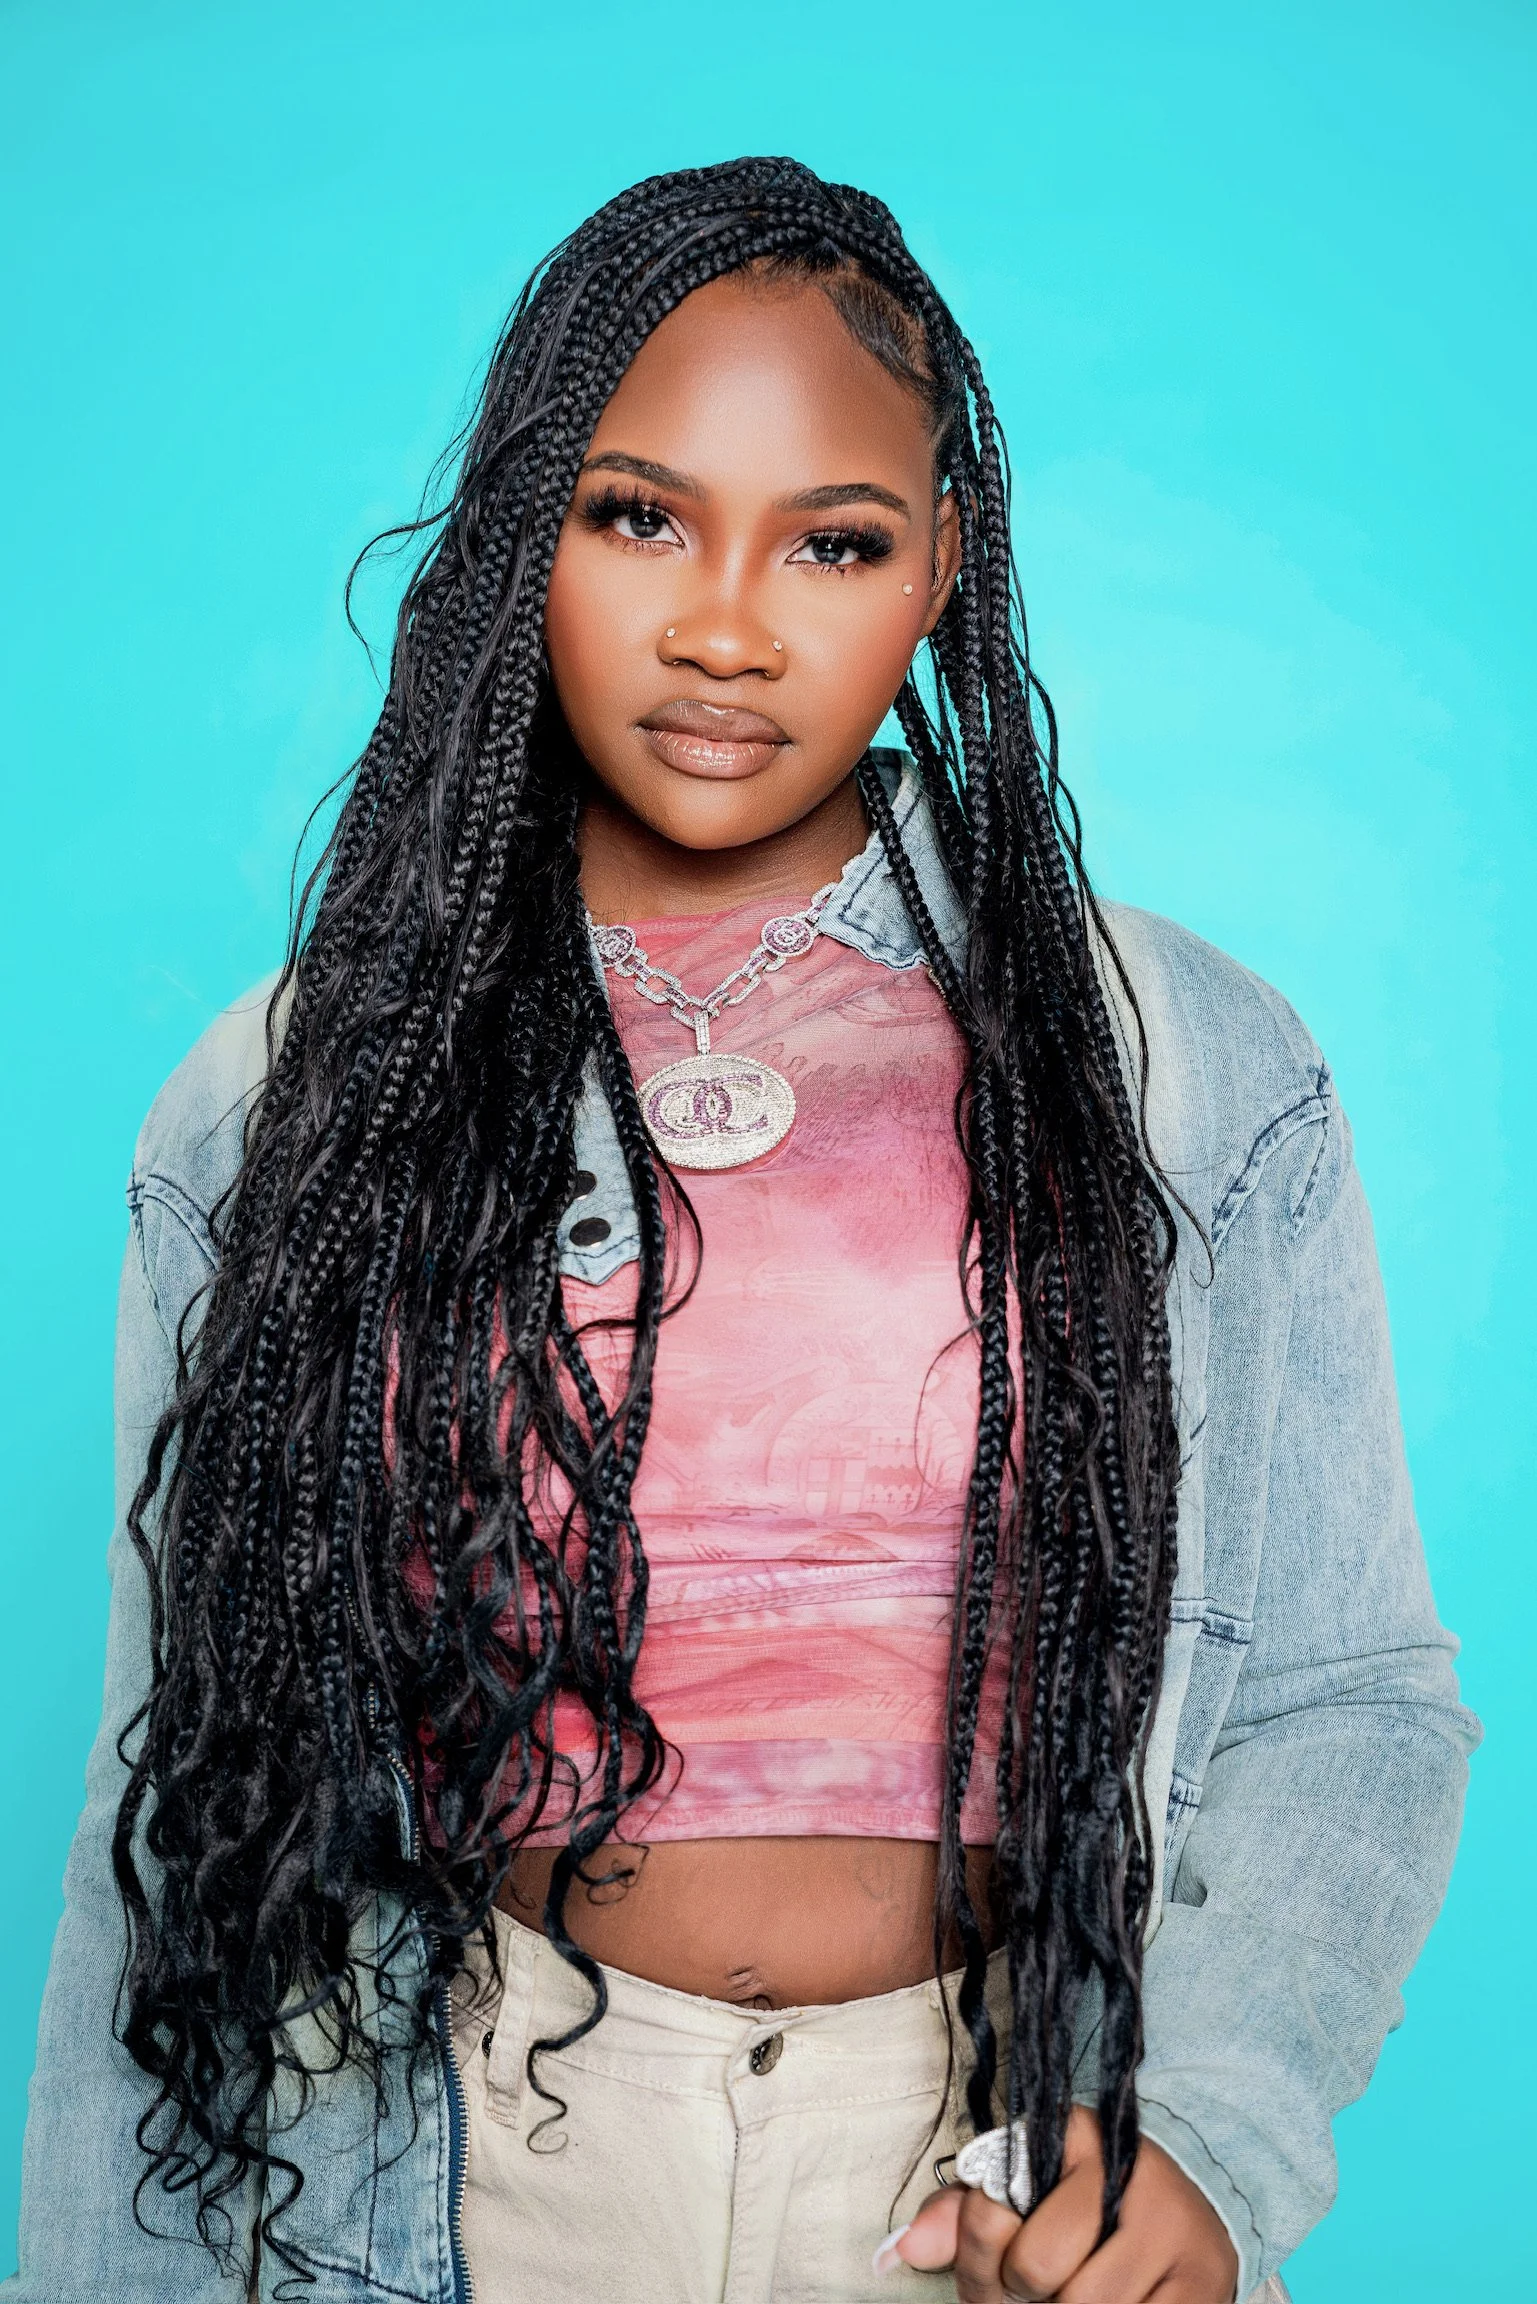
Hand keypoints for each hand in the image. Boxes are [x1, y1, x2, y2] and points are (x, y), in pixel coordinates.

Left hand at [878, 2106, 1238, 2302]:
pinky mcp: (1205, 2287)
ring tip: (1064, 2299)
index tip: (993, 2267)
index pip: (993, 2212)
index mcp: (1075, 2135)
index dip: (979, 2257)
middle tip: (1025, 2295)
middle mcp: (1131, 2175)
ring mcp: (1175, 2234)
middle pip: (1039, 2273)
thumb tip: (902, 2250)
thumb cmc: (1086, 2197)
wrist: (1194, 2199)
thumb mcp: (1023, 2187)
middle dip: (1019, 2296)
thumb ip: (963, 2216)